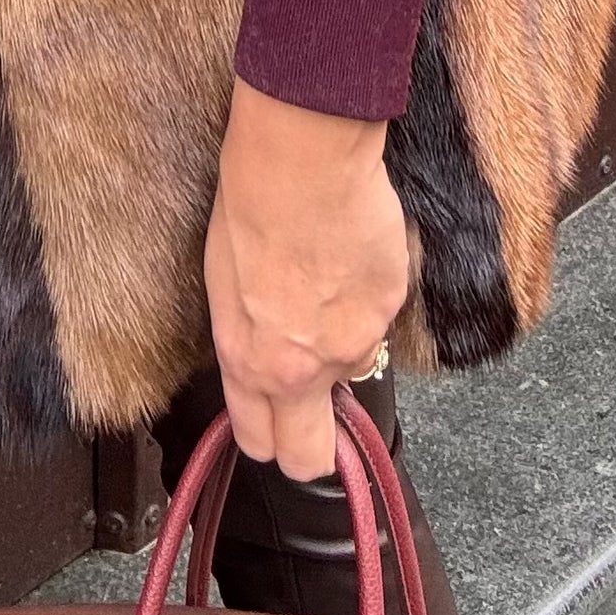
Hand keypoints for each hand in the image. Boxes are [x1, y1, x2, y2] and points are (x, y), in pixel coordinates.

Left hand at [204, 76, 409, 479]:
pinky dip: (369, 299)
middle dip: (313, 444)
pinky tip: (348, 256)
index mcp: (248, 361)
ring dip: (342, 347)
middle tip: (313, 405)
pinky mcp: (390, 307)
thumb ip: (251, 340)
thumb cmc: (250, 205)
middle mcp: (300, 368)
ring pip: (352, 371)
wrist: (301, 158)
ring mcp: (351, 342)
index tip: (276, 425)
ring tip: (325, 286)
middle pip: (311, 456)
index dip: (270, 437)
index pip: (260, 441)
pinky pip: (380, 320)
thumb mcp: (225, 285)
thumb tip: (271, 358)